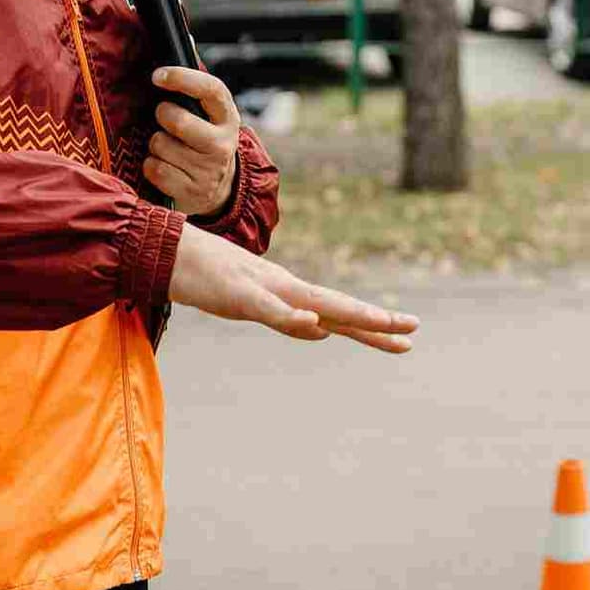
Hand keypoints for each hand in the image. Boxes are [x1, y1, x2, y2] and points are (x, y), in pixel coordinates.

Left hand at [145, 67, 239, 215]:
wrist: (219, 191)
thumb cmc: (205, 142)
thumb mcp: (210, 114)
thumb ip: (196, 82)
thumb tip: (189, 38)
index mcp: (228, 118)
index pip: (210, 90)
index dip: (183, 78)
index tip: (158, 75)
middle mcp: (222, 144)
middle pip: (178, 120)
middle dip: (161, 115)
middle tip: (164, 118)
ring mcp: (208, 171)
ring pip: (160, 145)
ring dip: (156, 144)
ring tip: (169, 148)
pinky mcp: (191, 192)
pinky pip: (154, 169)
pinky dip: (152, 166)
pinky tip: (166, 167)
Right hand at [166, 224, 419, 352]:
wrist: (173, 253)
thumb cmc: (213, 278)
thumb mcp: (257, 306)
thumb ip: (289, 319)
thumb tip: (323, 333)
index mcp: (291, 294)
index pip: (341, 312)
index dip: (373, 324)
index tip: (406, 335)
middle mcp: (287, 289)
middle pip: (339, 308)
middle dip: (378, 320)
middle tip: (415, 328)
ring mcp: (266, 290)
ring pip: (316, 305)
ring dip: (350, 314)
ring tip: (384, 322)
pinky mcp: (241, 295)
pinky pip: (271, 310)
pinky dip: (293, 319)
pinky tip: (316, 327)